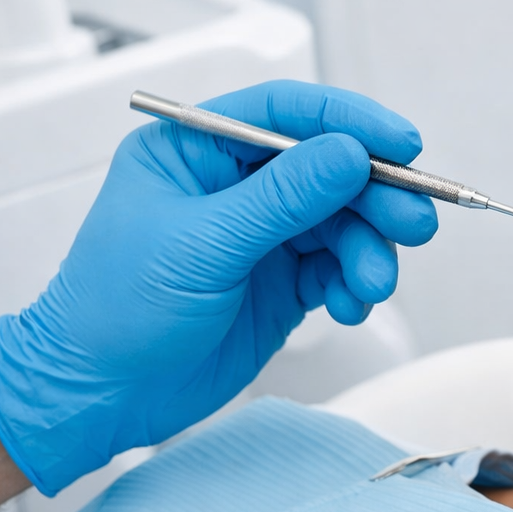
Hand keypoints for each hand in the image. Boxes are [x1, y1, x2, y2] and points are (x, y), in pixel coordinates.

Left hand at [0, 81, 437, 494]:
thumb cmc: (112, 313)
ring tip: (372, 285)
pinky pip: (339, 268)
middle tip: (414, 223)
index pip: (287, 114)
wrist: (98, 397)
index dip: (351, 122)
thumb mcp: (200, 244)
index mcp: (197, 150)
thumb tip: (349, 152)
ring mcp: (262, 234)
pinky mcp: (281, 282)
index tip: (403, 144)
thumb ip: (282, 198)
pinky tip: (351, 306)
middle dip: (378, 196)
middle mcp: (235, 185)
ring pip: (345, 221)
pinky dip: (355, 285)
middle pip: (331, 168)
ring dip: (371, 250)